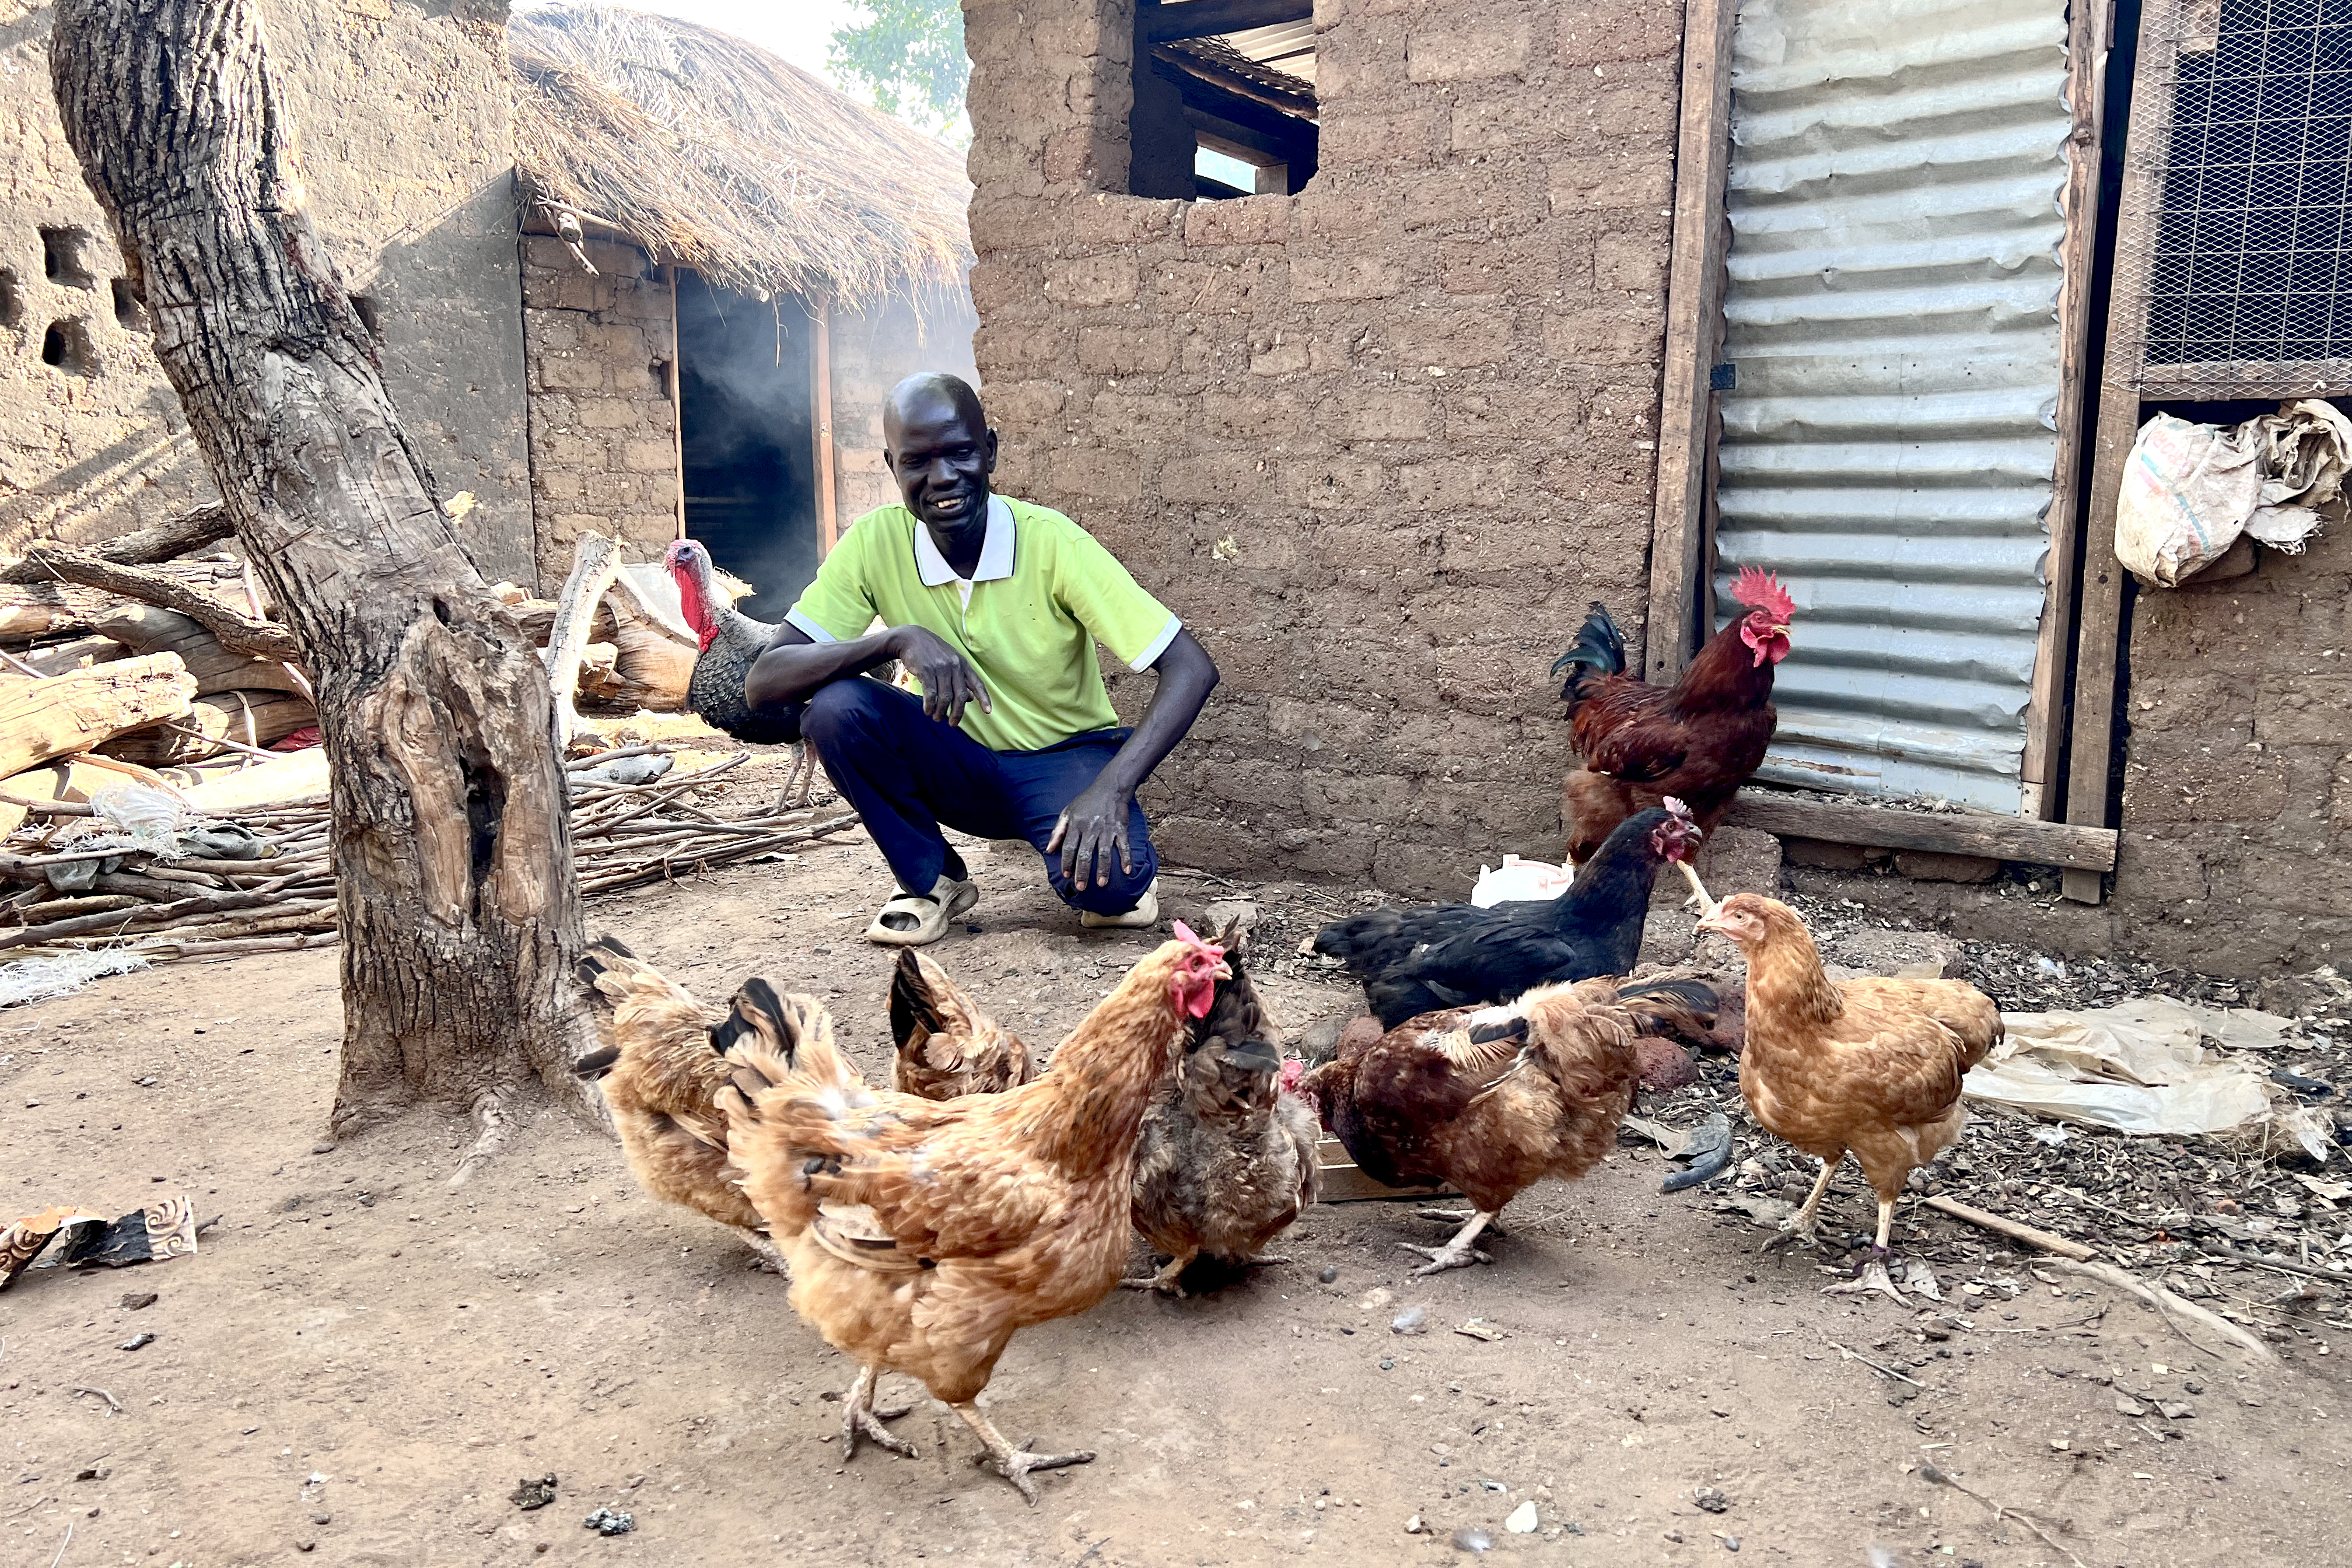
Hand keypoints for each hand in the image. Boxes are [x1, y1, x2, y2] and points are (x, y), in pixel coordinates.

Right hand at [887, 625, 991, 726]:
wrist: (910, 638)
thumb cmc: (931, 652)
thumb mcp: (950, 661)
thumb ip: (961, 678)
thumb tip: (970, 699)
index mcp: (962, 664)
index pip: (977, 683)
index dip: (983, 698)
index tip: (988, 712)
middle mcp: (954, 665)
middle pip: (960, 695)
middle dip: (957, 712)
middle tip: (953, 724)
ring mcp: (940, 667)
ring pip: (945, 696)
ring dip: (941, 711)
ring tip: (937, 718)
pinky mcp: (926, 670)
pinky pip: (930, 693)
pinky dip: (930, 705)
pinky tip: (927, 711)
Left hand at [1046, 775, 1134, 891]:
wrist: (1110, 788)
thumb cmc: (1086, 801)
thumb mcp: (1067, 812)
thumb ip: (1057, 831)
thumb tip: (1049, 850)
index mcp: (1076, 824)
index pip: (1069, 847)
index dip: (1067, 862)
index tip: (1066, 875)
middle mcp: (1091, 828)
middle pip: (1085, 853)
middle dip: (1083, 872)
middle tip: (1081, 887)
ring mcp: (1107, 829)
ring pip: (1104, 852)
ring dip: (1103, 869)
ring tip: (1101, 883)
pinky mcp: (1121, 828)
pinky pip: (1124, 845)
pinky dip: (1126, 858)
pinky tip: (1126, 871)